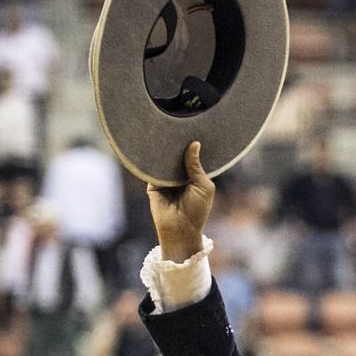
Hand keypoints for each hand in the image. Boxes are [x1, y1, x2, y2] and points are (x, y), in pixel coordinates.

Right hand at [147, 141, 216, 262]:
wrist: (181, 229)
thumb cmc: (197, 210)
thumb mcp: (203, 185)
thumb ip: (196, 166)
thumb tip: (194, 143)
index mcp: (193, 177)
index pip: (190, 157)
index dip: (191, 146)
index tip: (192, 129)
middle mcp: (178, 177)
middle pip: (176, 157)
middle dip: (177, 146)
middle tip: (177, 126)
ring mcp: (165, 180)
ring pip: (164, 162)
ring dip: (165, 152)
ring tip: (166, 132)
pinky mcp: (152, 185)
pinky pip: (152, 170)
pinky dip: (154, 161)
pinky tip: (156, 148)